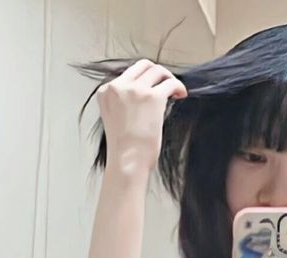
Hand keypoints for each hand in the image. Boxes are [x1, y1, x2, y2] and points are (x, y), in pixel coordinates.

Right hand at [96, 58, 187, 172]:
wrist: (127, 161)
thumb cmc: (124, 149)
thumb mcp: (115, 119)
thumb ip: (122, 104)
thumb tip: (142, 100)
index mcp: (105, 92)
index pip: (127, 75)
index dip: (143, 80)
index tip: (152, 87)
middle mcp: (118, 87)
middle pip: (142, 66)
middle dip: (157, 73)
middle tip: (166, 84)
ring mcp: (135, 90)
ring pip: (157, 70)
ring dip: (168, 78)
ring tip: (175, 91)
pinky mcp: (152, 97)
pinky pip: (170, 83)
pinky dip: (178, 87)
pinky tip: (181, 95)